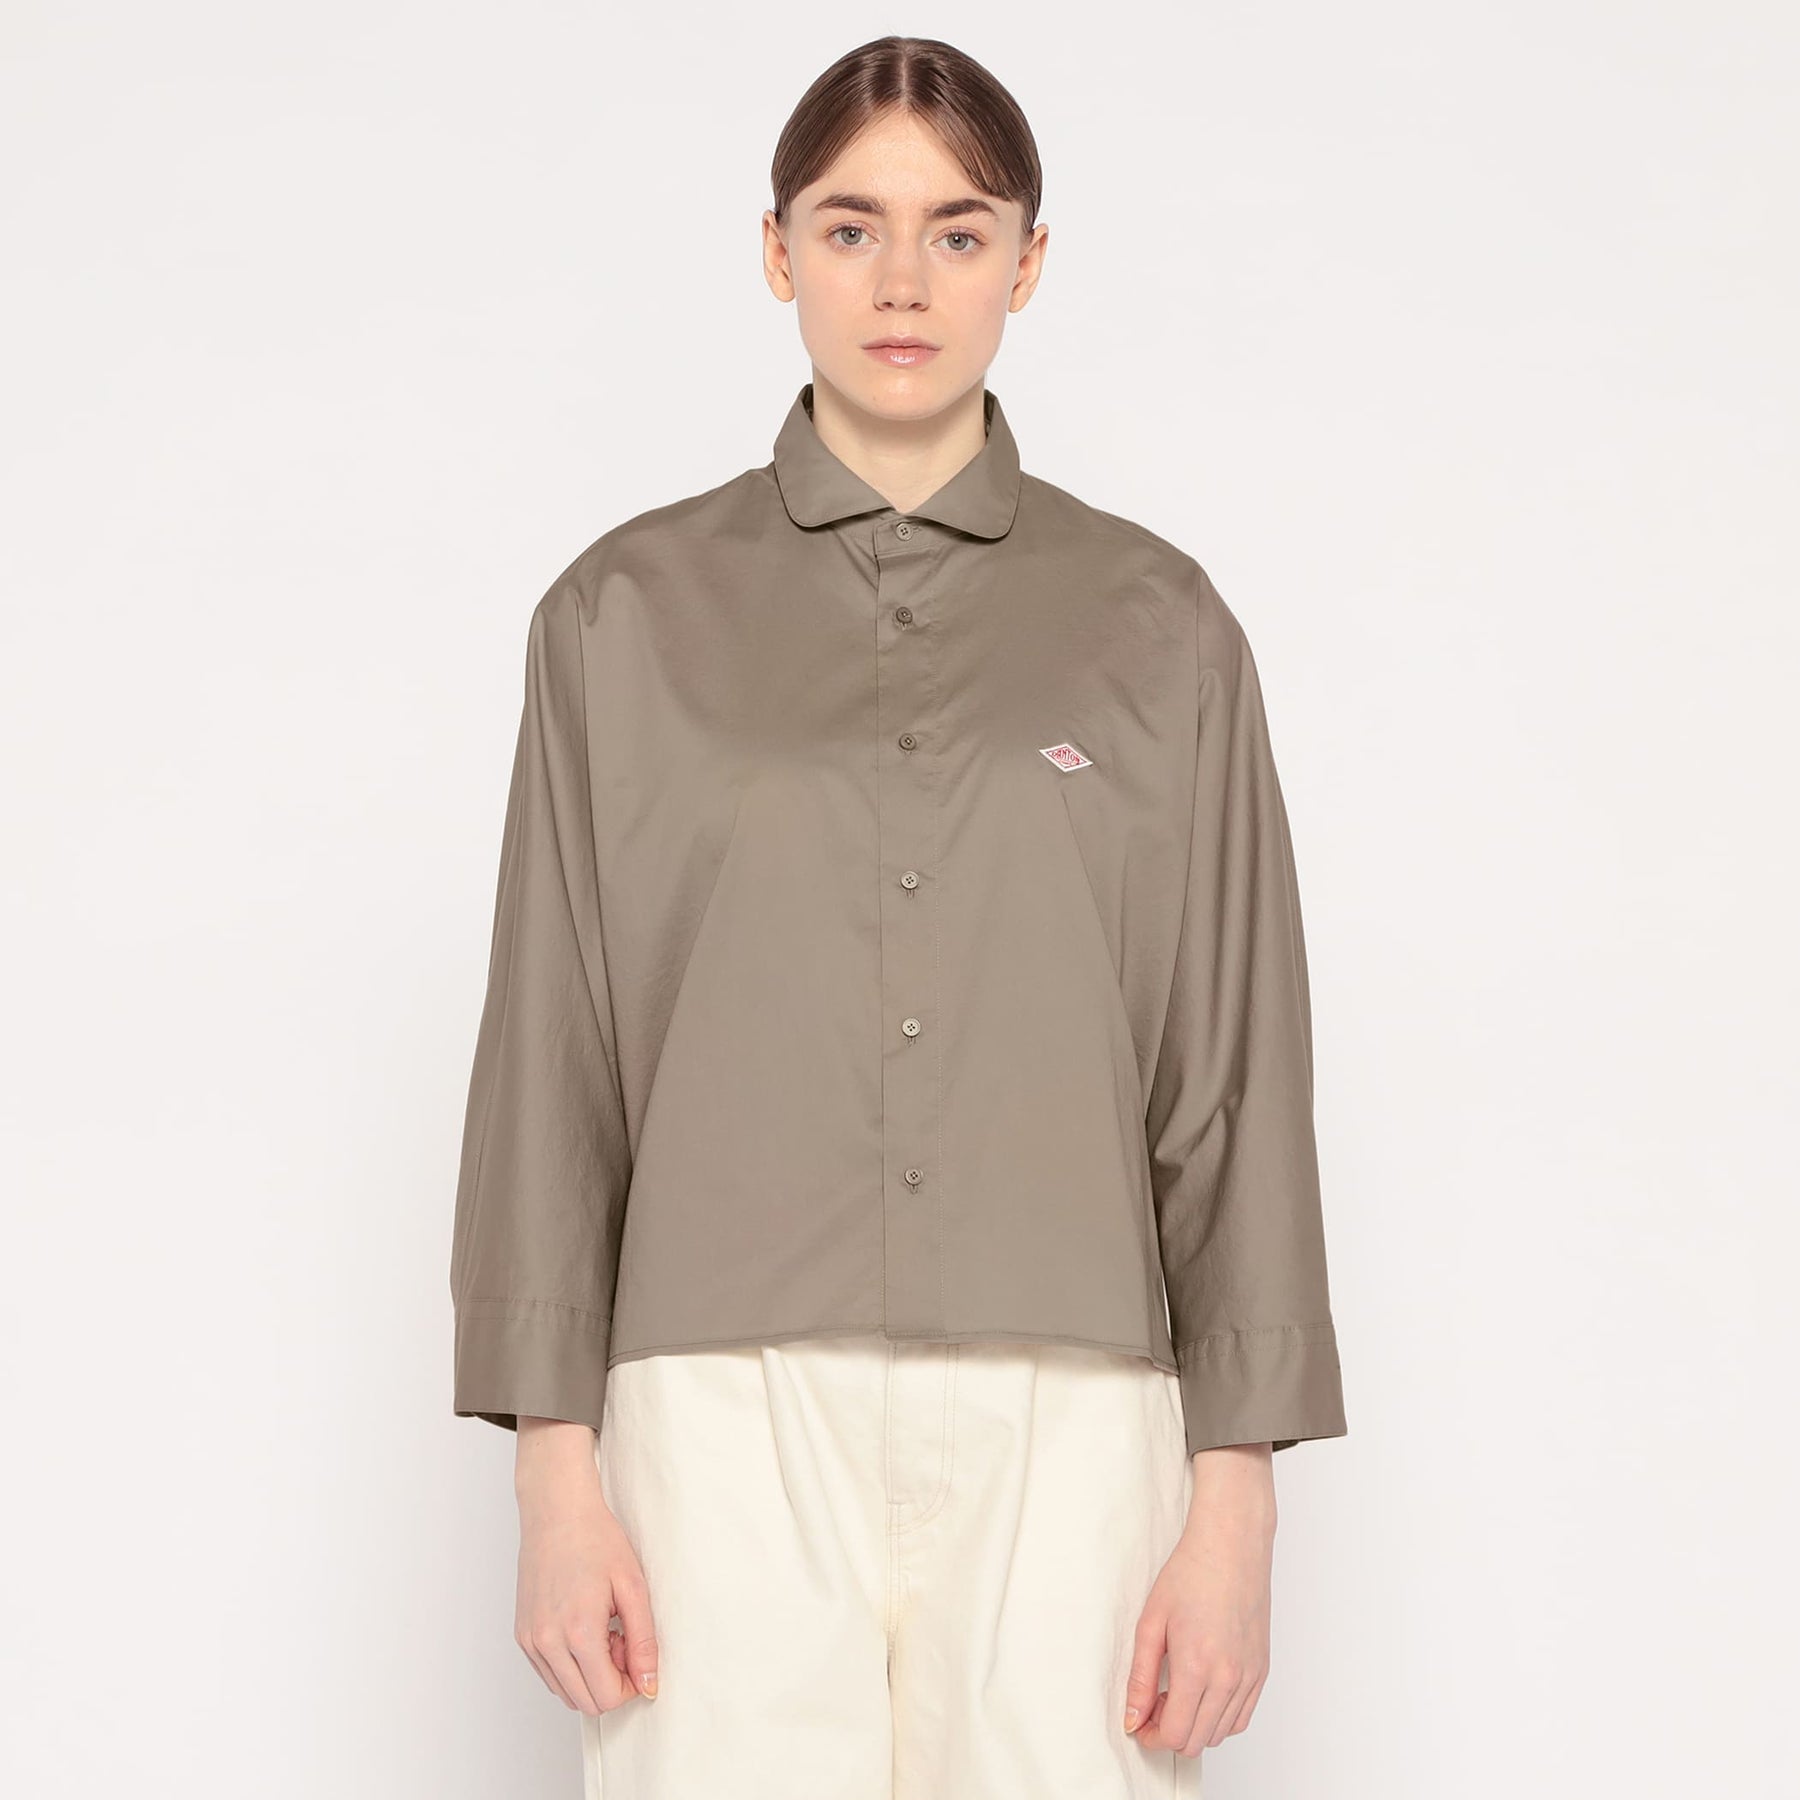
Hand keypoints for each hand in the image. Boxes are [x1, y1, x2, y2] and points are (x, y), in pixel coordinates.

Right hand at [512, 1417, 659, 1715]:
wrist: (557, 1511)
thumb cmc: (596, 1539)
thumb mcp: (633, 1587)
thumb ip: (644, 1642)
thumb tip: (649, 1685)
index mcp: (578, 1632)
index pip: (606, 1698)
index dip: (631, 1683)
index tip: (636, 1650)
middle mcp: (547, 1643)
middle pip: (586, 1703)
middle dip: (611, 1680)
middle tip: (621, 1638)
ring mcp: (530, 1641)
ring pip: (566, 1693)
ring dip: (590, 1674)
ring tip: (602, 1629)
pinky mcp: (522, 1635)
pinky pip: (549, 1675)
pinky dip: (570, 1665)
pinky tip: (582, 1628)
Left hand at [1123, 1443, 1275, 1757]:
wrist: (1231, 1546)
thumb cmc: (1190, 1574)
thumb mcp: (1151, 1622)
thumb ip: (1140, 1677)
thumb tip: (1132, 1718)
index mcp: (1197, 1666)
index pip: (1175, 1734)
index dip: (1151, 1735)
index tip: (1140, 1720)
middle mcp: (1228, 1678)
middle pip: (1197, 1741)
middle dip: (1169, 1731)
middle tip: (1154, 1702)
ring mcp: (1249, 1676)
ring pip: (1220, 1733)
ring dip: (1195, 1724)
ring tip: (1177, 1690)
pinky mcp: (1262, 1671)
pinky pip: (1241, 1717)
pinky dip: (1220, 1717)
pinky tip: (1203, 1690)